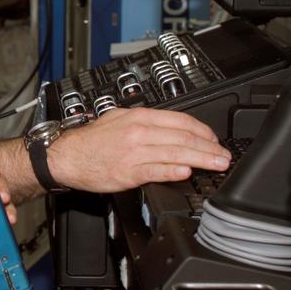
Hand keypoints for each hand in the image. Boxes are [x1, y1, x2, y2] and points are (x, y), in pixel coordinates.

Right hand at [48, 108, 230, 193]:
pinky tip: (186, 172)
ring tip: (216, 165)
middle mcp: (138, 132)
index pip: (180, 121)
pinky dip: (173, 170)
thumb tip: (170, 130)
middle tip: (224, 156)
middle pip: (183, 138)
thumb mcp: (119, 120)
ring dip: (201, 160)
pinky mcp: (128, 172)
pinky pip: (156, 170)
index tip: (214, 141)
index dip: (203, 131)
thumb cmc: (91, 141)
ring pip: (175, 153)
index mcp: (138, 117)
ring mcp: (134, 152)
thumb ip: (144, 124)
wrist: (66, 156)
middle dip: (209, 148)